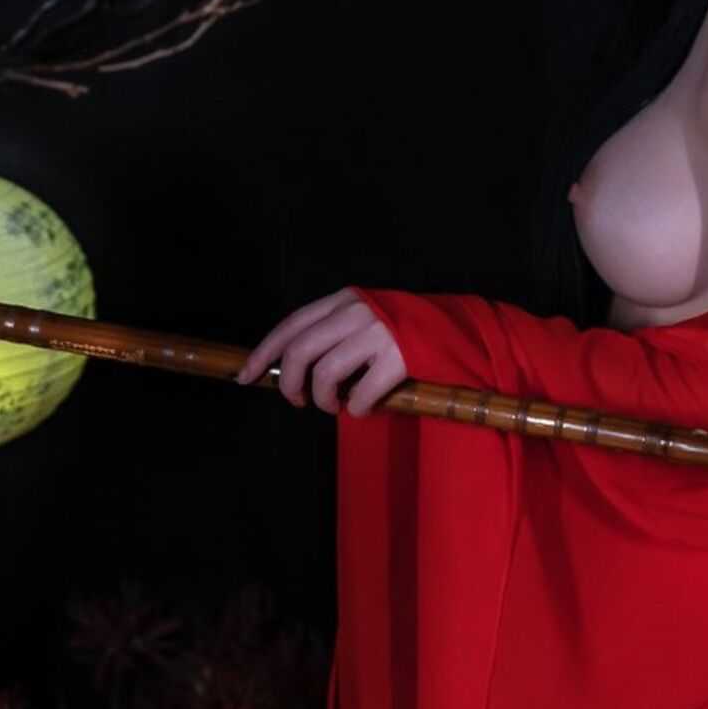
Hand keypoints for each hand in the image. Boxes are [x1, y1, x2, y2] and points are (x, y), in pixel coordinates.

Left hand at [234, 289, 409, 414]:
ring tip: (336, 405)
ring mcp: (379, 334)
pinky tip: (365, 408)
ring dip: (324, 400)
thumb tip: (293, 365)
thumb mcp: (367, 316)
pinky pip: (360, 395)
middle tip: (299, 401)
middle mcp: (357, 312)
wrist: (461, 330)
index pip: (292, 325)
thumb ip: (334, 331)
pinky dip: (357, 409)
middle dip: (290, 384)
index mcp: (344, 299)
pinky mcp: (400, 359)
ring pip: (325, 375)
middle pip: (301, 351)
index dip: (264, 352)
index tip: (246, 375)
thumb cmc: (408, 331)